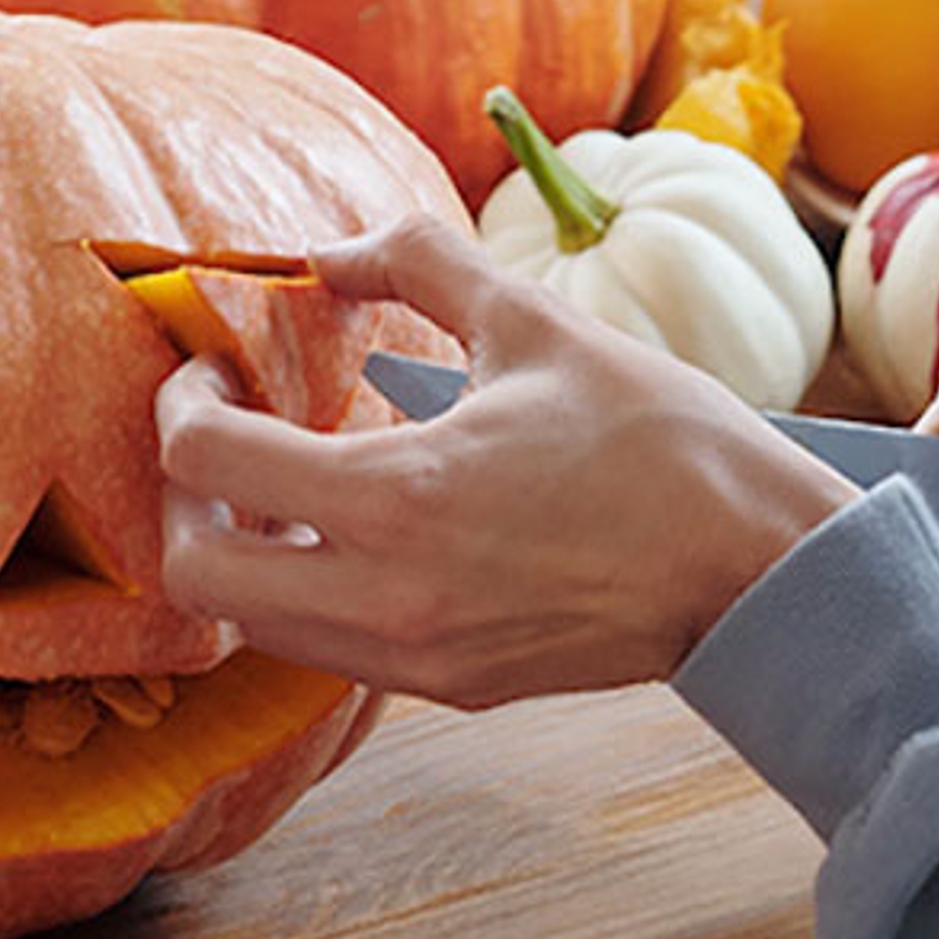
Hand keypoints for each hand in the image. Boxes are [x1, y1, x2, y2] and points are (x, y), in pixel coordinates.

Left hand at [155, 216, 857, 708]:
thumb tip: (325, 251)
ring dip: (239, 551)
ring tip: (281, 480)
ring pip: (252, 626)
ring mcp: (414, 657)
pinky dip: (303, 591)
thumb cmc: (658, 439)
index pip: (209, 464)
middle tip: (221, 434)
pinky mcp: (448, 687)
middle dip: (181, 500)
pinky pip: (324, 648)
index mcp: (399, 499)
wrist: (757, 570)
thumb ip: (415, 261)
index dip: (183, 404)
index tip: (211, 368)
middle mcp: (387, 598)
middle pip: (196, 577)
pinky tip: (350, 527)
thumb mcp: (534, 321)